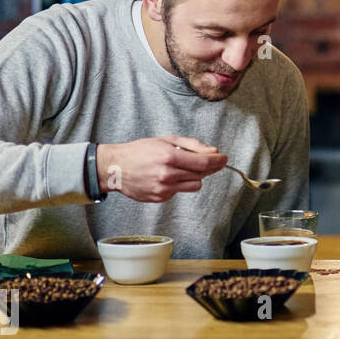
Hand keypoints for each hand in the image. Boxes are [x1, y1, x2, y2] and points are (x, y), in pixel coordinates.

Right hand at [97, 136, 227, 202]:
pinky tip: (169, 176)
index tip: (224, 158)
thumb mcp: (166, 140)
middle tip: (211, 161)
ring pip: (195, 185)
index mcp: (169, 157)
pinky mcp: (160, 198)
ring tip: (183, 168)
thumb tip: (212, 151)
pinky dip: (180, 183)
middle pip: (201, 174)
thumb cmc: (140, 151)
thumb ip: (192, 145)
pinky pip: (181, 191)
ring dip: (194, 176)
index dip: (218, 161)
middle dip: (209, 167)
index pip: (203, 163)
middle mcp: (167, 174)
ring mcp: (163, 188)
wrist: (115, 168)